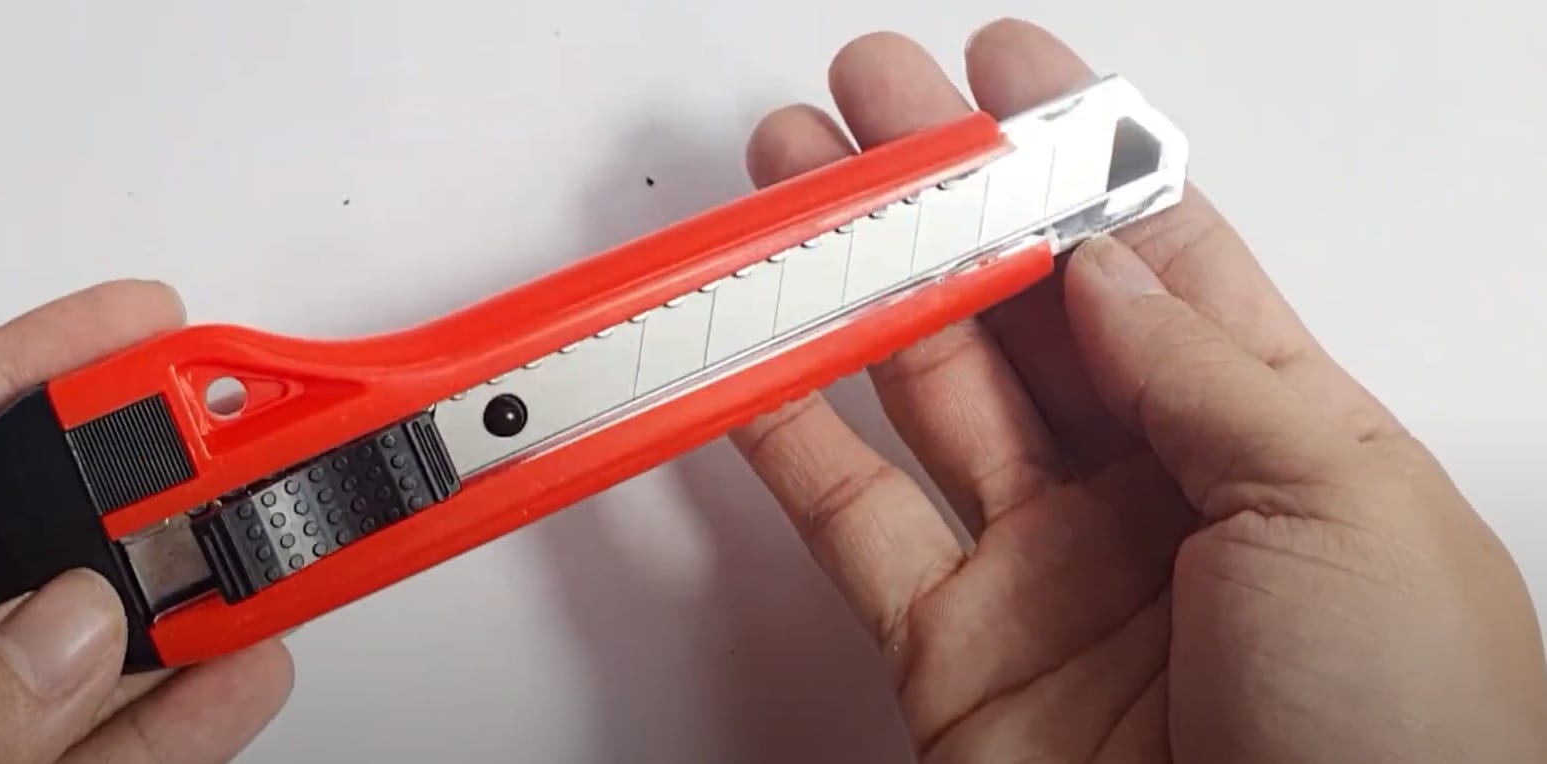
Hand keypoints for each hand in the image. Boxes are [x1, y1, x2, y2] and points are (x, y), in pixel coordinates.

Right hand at [729, 19, 1546, 761]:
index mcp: (1272, 436)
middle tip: (868, 110)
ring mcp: (1044, 567)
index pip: (1157, 258)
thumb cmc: (1402, 738)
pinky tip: (754, 361)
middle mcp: (1151, 491)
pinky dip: (788, 440)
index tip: (1005, 75)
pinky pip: (852, 522)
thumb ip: (1197, 366)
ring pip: (925, 392)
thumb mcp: (1337, 500)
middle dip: (941, 199)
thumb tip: (1096, 260)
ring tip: (792, 199)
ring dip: (854, 289)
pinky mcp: (953, 651)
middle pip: (1022, 309)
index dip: (1077, 154)